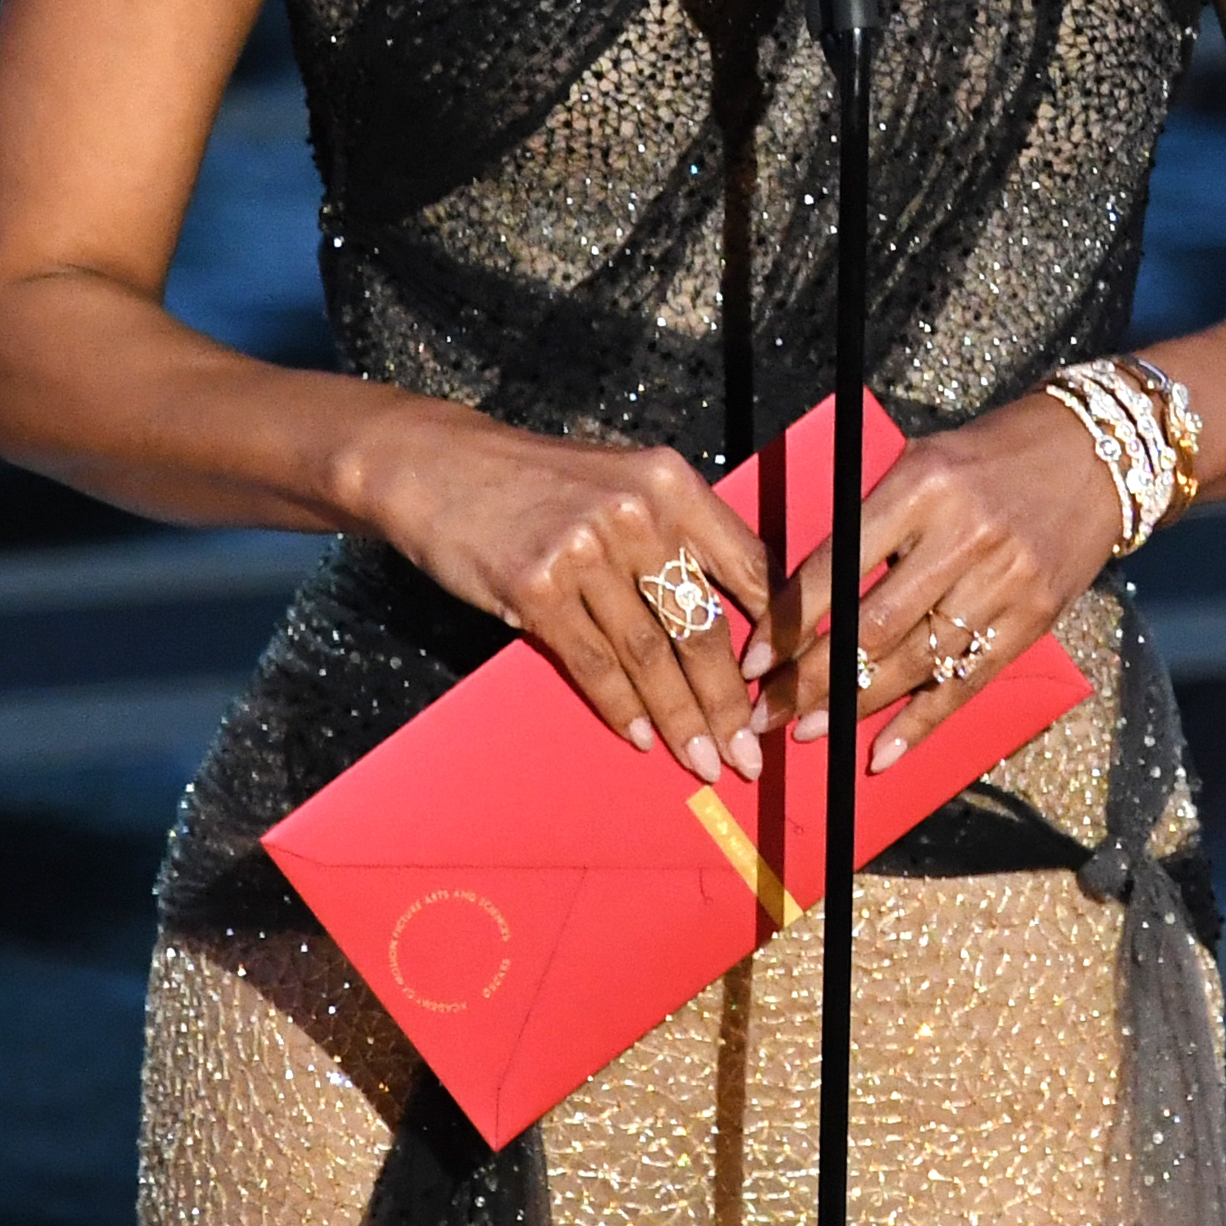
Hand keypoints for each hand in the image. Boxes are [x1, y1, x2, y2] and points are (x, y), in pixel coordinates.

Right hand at [355, 404, 775, 784]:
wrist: (439, 465)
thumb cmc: (535, 481)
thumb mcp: (620, 483)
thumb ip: (673, 536)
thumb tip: (723, 621)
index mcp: (671, 482)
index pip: (748, 566)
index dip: (775, 634)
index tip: (786, 684)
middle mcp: (636, 512)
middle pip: (702, 624)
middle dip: (729, 701)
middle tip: (746, 751)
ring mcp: (585, 550)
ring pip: (651, 655)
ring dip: (680, 720)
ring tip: (702, 761)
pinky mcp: (536, 587)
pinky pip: (593, 664)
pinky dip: (621, 708)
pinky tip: (639, 737)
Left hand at [763, 392, 1127, 770]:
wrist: (1096, 452)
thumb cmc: (990, 454)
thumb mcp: (920, 462)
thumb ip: (871, 522)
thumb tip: (808, 599)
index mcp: (919, 487)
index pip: (837, 566)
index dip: (789, 622)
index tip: (753, 660)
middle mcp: (961, 536)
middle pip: (869, 627)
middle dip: (808, 678)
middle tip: (766, 713)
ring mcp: (1002, 580)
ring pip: (915, 661)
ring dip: (854, 704)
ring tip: (809, 730)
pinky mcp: (1033, 616)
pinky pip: (968, 681)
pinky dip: (923, 722)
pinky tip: (884, 752)